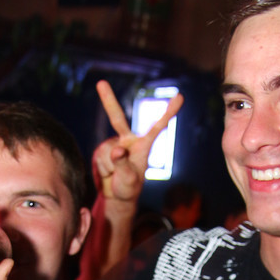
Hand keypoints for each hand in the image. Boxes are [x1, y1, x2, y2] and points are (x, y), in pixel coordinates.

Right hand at [93, 80, 183, 202]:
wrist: (117, 196)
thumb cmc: (128, 188)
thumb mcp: (129, 179)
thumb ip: (123, 164)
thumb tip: (116, 149)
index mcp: (143, 146)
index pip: (157, 127)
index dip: (169, 112)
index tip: (180, 97)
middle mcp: (128, 141)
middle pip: (116, 118)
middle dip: (107, 99)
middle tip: (101, 83)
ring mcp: (114, 145)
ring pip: (106, 150)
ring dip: (109, 166)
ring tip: (116, 175)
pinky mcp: (103, 151)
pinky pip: (99, 156)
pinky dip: (103, 168)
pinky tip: (109, 173)